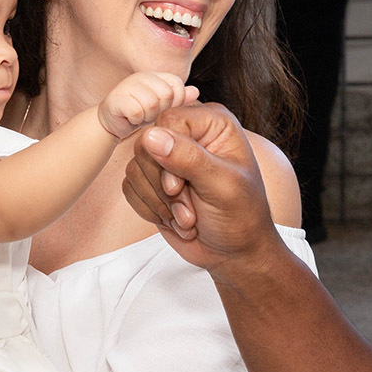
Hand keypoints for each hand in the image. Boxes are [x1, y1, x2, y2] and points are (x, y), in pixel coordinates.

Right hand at [97, 72, 198, 139]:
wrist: (114, 121)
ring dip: (147, 116)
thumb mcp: (164, 106)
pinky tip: (130, 118)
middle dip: (161, 110)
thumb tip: (195, 91)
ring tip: (141, 115)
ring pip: (151, 104)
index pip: (177, 85)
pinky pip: (136, 112)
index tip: (164, 109)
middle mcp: (143, 76)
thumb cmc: (141, 112)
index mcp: (157, 76)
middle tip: (150, 113)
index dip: (175, 101)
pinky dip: (135, 120)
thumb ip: (179, 98)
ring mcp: (128, 85)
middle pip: (166, 94)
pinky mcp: (116, 98)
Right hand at [122, 103, 278, 275]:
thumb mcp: (223, 186)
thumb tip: (151, 136)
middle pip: (146, 144)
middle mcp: (188, 135)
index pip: (169, 120)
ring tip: (188, 218)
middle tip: (188, 209)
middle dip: (163, 186)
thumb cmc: (241, 215)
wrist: (233, 251)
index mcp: (213, 124)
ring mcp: (168, 157)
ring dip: (159, 202)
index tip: (179, 187)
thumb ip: (189, 159)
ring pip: (135, 167)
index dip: (167, 154)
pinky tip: (174, 219)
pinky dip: (150, 209)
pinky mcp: (152, 180)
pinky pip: (130, 187)